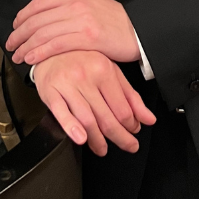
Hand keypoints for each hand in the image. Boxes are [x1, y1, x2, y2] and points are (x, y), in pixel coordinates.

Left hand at [6, 0, 140, 64]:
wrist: (138, 29)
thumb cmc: (113, 18)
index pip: (38, 3)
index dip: (22, 16)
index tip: (14, 27)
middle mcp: (75, 3)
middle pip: (37, 19)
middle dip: (19, 33)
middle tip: (10, 44)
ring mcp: (82, 20)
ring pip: (43, 33)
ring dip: (26, 46)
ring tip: (17, 56)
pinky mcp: (88, 38)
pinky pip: (57, 45)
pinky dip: (40, 52)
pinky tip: (31, 59)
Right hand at [31, 50, 157, 156]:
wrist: (50, 49)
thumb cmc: (82, 60)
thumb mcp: (111, 72)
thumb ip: (131, 96)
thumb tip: (149, 119)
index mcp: (104, 70)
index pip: (122, 108)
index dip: (131, 125)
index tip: (133, 131)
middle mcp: (86, 77)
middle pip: (106, 117)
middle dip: (120, 137)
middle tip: (128, 146)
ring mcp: (67, 85)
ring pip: (87, 119)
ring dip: (97, 140)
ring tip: (102, 149)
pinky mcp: (50, 91)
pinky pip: (61, 113)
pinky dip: (72, 128)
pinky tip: (81, 138)